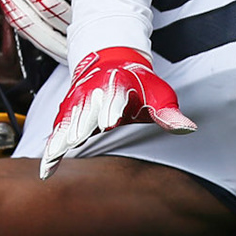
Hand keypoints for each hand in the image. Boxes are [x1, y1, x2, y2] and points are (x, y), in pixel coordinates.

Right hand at [41, 47, 194, 178]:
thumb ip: (169, 114)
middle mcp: (92, 92)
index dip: (110, 109)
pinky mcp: (65, 114)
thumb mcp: (158, 94)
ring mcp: (76, 102)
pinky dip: (51, 150)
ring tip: (54, 156)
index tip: (108, 122)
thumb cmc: (138, 85)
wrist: (109, 64)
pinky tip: (47, 171)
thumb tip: (188, 129)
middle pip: (85, 109)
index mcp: (117, 83)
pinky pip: (56, 134)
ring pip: (66, 121)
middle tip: (75, 140)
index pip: (113, 97)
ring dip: (60, 137)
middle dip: (81, 123)